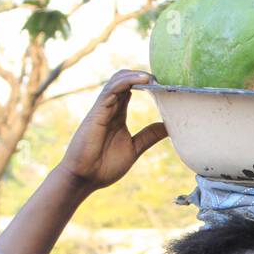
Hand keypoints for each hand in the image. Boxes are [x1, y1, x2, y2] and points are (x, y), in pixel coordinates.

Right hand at [59, 69, 166, 190]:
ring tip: (153, 76)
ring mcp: (103, 108)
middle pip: (124, 80)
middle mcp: (110, 108)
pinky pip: (111, 90)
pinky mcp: (97, 112)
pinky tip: (141, 79)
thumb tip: (169, 127)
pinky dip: (125, 82)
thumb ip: (149, 135)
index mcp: (118, 114)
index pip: (131, 89)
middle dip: (142, 75)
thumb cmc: (105, 165)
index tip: (165, 84)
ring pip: (117, 81)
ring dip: (135, 75)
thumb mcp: (134, 148)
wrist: (85, 178)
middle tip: (162, 78)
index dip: (146, 83)